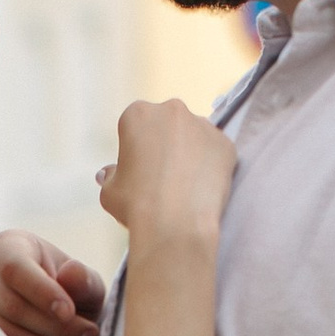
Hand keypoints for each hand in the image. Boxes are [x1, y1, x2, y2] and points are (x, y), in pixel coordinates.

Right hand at [0, 230, 105, 335]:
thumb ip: (85, 280)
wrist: (51, 318)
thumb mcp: (85, 284)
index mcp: (6, 246)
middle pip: (12, 307)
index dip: (41, 291)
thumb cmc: (69, 293)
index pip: (14, 267)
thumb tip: (71, 276)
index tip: (69, 312)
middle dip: (57, 328)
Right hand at [98, 100, 234, 253]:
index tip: (139, 171)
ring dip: (190, 153)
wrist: (176, 225)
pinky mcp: (226, 143)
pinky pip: (217, 152)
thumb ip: (110, 175)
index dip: (137, 150)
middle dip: (166, 145)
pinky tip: (202, 190)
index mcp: (137, 114)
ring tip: (185, 186)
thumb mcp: (109, 191)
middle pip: (168, 125)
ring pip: (195, 136)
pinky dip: (212, 167)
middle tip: (163, 177)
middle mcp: (172, 110)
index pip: (137, 126)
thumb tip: (107, 172)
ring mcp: (202, 125)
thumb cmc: (136, 206)